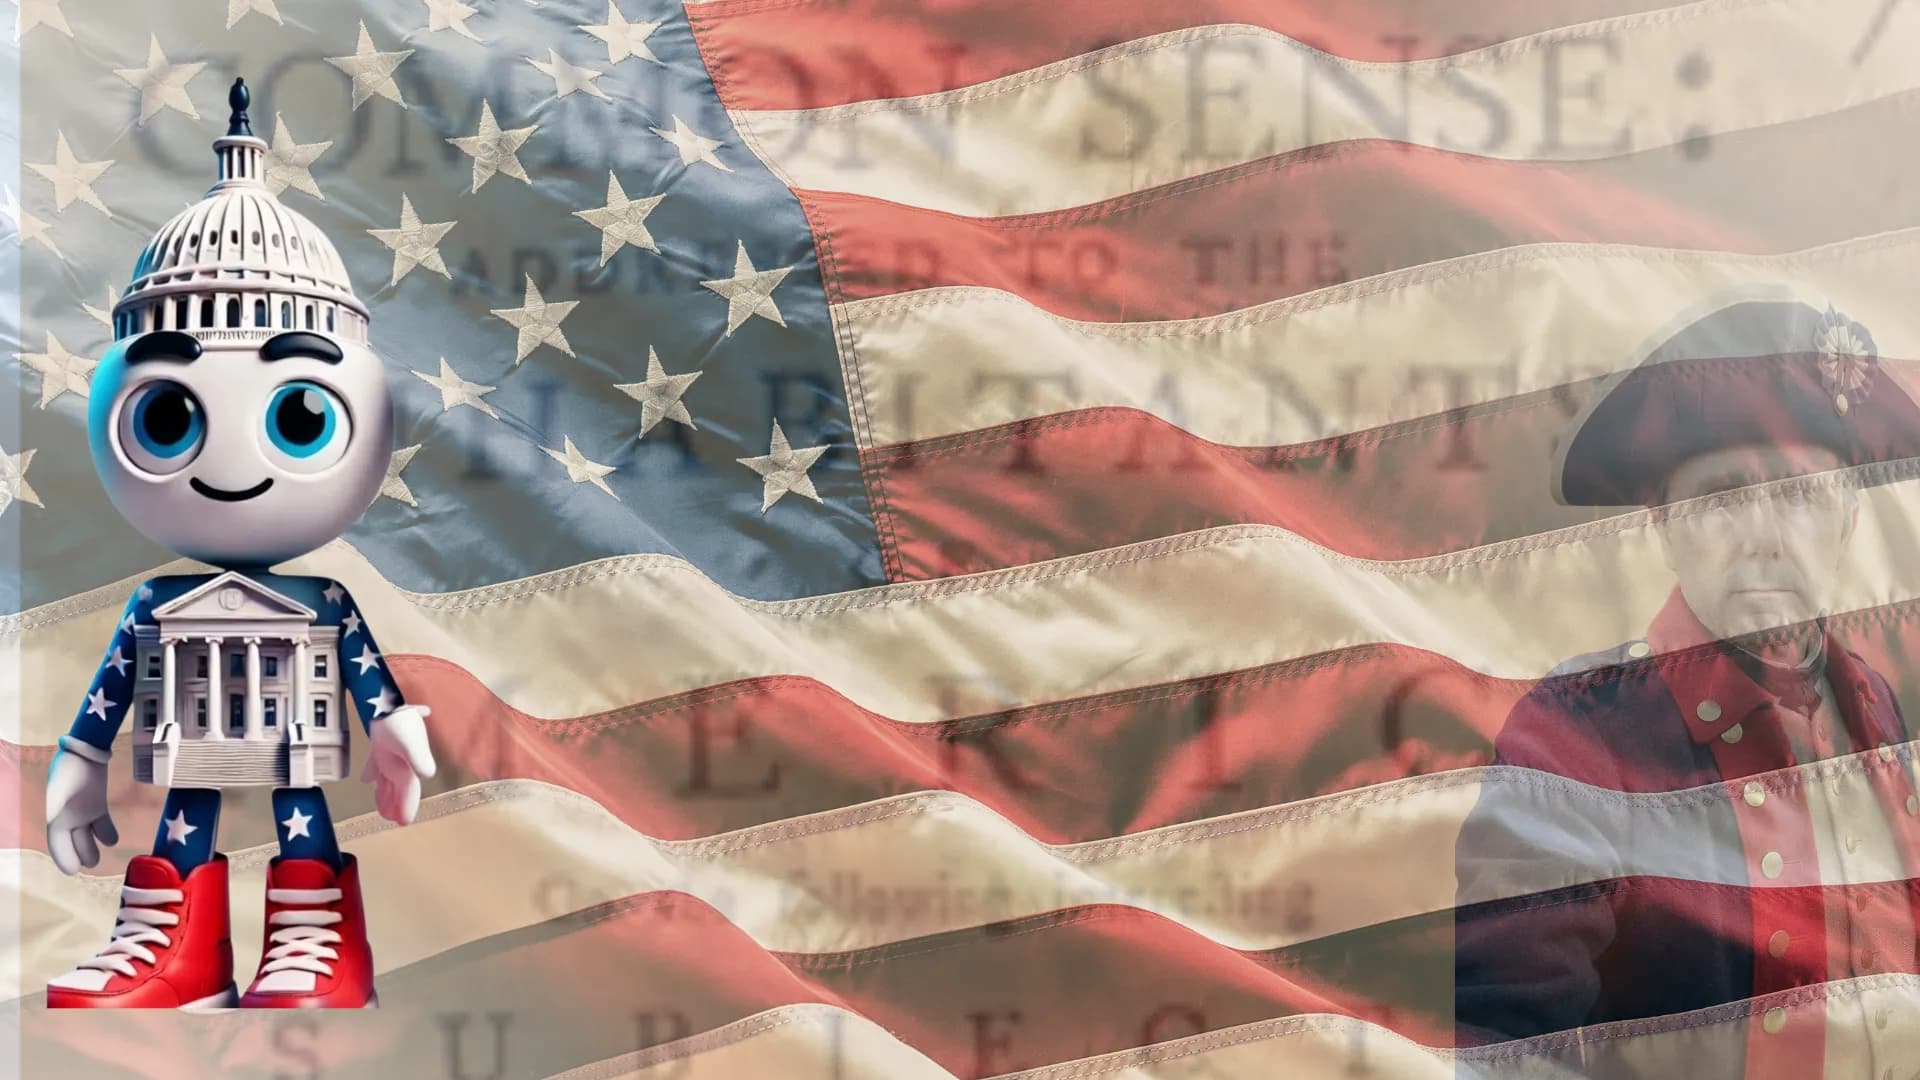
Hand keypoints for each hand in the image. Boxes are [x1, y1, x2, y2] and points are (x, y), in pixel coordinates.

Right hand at [45, 750, 114, 874]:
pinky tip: (112, 840)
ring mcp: (83, 812)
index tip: (71, 871)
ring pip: (87, 836)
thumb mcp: (59, 787)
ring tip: (96, 860)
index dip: (62, 857)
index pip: (57, 842)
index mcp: (56, 816)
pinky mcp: (98, 805)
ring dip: (91, 848)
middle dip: (78, 855)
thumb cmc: (68, 769)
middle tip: (87, 865)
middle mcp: (68, 817)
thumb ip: (55, 804)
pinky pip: (102, 824)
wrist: (85, 752)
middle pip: (72, 842)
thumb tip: (53, 821)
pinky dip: (106, 833)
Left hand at [361, 704, 435, 825]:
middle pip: (398, 790)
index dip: (408, 807)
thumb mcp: (411, 742)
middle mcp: (401, 765)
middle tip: (392, 820)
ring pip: (388, 781)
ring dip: (385, 794)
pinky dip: (371, 774)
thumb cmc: (401, 722)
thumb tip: (428, 775)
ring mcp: (390, 757)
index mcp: (409, 767)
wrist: (388, 703)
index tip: (404, 822)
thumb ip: (419, 758)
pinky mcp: (380, 749)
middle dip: (396, 804)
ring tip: (382, 808)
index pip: (409, 792)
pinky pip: (375, 766)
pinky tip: (366, 780)